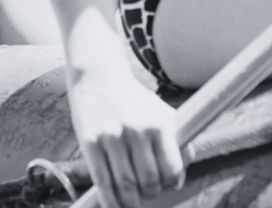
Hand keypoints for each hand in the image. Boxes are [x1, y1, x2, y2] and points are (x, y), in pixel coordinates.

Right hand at [66, 67, 184, 207]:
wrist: (98, 76)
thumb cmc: (134, 100)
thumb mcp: (161, 111)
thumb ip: (177, 140)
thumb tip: (181, 175)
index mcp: (158, 124)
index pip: (171, 168)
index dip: (171, 183)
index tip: (167, 186)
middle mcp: (136, 131)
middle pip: (149, 181)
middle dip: (150, 194)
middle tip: (147, 194)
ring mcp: (111, 137)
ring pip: (126, 185)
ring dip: (130, 202)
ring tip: (131, 203)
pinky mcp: (90, 142)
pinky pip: (102, 181)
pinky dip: (109, 200)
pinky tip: (113, 204)